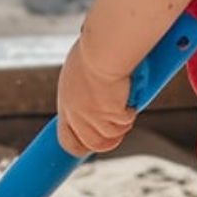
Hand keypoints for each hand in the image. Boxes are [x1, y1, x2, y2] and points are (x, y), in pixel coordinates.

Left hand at [57, 35, 135, 156]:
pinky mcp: (112, 115)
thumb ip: (82, 87)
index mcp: (65, 104)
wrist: (103, 51)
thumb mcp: (79, 72)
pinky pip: (125, 122)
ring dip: (122, 123)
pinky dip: (130, 111)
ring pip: (113, 134)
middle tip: (118, 129)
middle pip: (92, 144)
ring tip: (125, 104)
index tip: (88, 145)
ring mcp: (94, 117)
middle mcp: (77, 115)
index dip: (79, 146)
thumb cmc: (93, 50)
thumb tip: (95, 91)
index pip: (66, 139)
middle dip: (108, 141)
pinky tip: (129, 97)